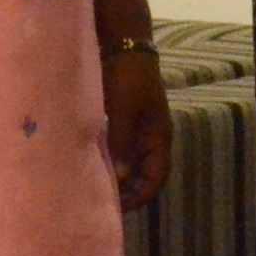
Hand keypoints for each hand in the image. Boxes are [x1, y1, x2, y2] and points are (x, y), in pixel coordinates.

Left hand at [103, 44, 172, 211]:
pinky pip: (123, 151)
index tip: (118, 209)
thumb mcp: (123, 112)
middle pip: (146, 176)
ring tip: (99, 190)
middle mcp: (153, 137)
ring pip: (134, 165)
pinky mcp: (127, 122)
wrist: (125, 46)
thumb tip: (119, 179)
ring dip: (121, 179)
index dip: (140, 197)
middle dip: (129, 193)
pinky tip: (96, 167)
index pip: (156, 179)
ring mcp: (141, 130)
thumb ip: (122, 145)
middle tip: (105, 206)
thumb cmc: (127, 78)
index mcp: (159, 137)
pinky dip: (114, 163)